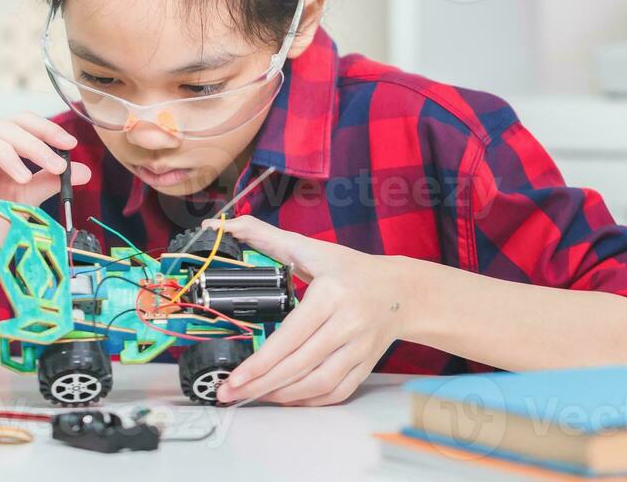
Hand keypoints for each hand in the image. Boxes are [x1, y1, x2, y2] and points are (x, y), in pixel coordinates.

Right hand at [0, 113, 91, 278]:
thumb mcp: (23, 204)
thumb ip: (48, 184)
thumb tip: (83, 170)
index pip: (20, 125)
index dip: (44, 128)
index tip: (68, 144)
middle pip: (1, 126)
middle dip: (32, 143)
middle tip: (54, 164)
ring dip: (1, 149)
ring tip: (21, 176)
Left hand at [206, 215, 406, 406]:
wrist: (401, 291)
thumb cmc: (351, 270)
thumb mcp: (311, 248)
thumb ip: (266, 236)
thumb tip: (226, 225)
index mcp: (331, 294)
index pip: (291, 335)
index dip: (261, 361)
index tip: (235, 377)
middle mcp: (348, 323)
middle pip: (300, 365)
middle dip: (261, 384)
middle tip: (229, 393)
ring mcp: (360, 349)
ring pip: (318, 384)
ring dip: (282, 395)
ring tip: (251, 396)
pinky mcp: (366, 366)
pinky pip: (336, 392)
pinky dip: (309, 401)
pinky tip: (285, 397)